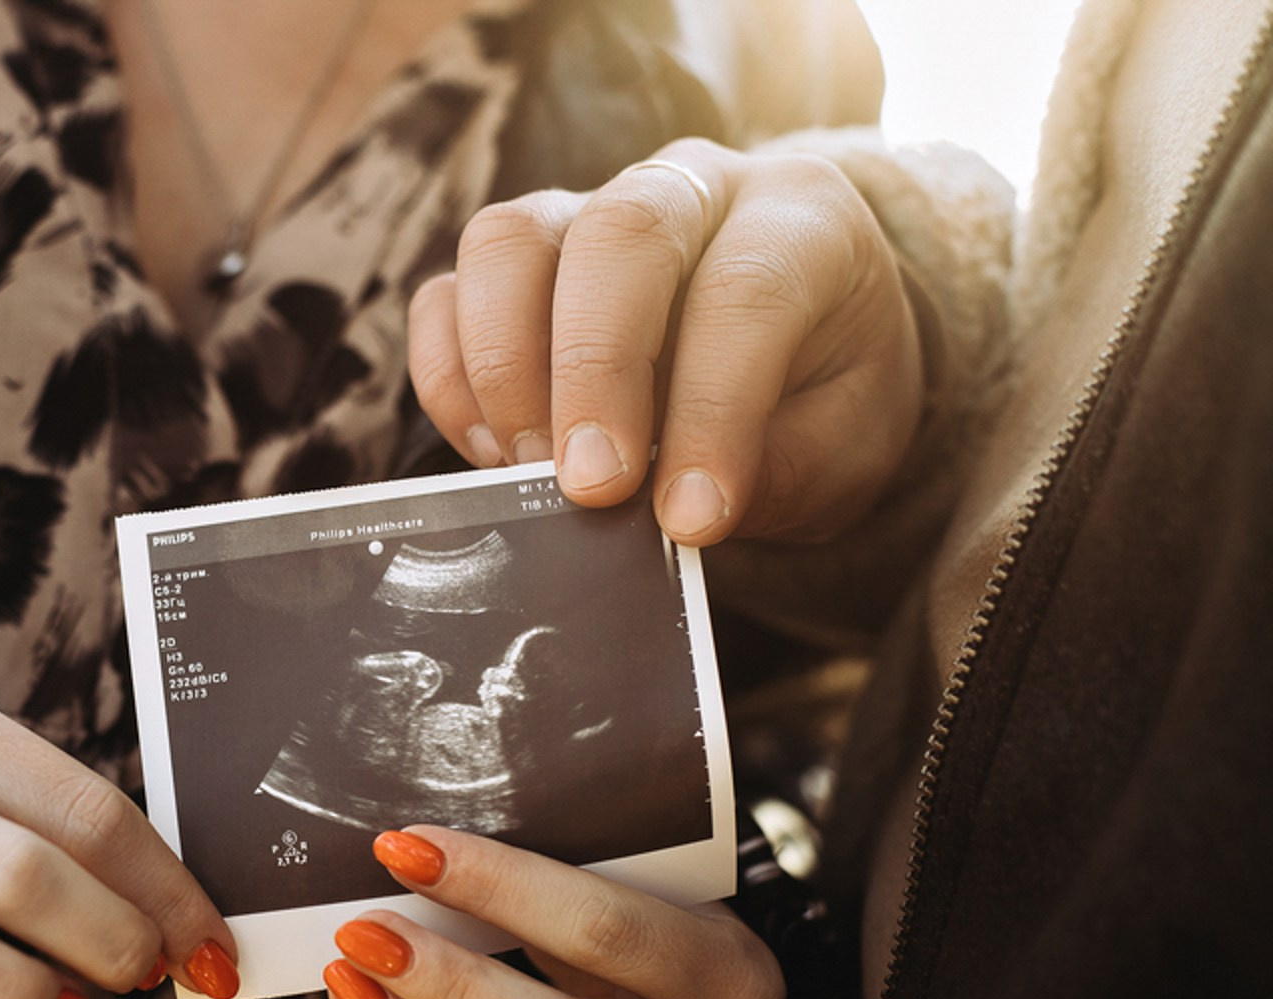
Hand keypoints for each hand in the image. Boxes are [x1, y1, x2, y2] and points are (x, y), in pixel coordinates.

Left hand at [322, 827, 782, 998]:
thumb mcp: (645, 879)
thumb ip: (565, 864)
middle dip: (445, 985)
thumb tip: (423, 845)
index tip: (408, 850)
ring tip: (350, 988)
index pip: (604, 932)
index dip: (499, 887)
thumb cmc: (653, 918)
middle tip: (364, 935)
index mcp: (731, 981)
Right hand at [408, 137, 922, 544]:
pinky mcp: (512, 264)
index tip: (689, 517)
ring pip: (509, 242)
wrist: (797, 353)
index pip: (744, 291)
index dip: (710, 410)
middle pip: (618, 236)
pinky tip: (493, 453)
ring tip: (530, 471)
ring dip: (504, 366)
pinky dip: (452, 379)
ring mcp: (584, 211)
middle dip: (593, 372)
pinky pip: (447, 295)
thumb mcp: (844, 445)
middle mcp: (686, 188)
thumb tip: (671, 513)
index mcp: (799, 218)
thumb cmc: (823, 395)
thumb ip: (772, 471)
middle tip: (588, 488)